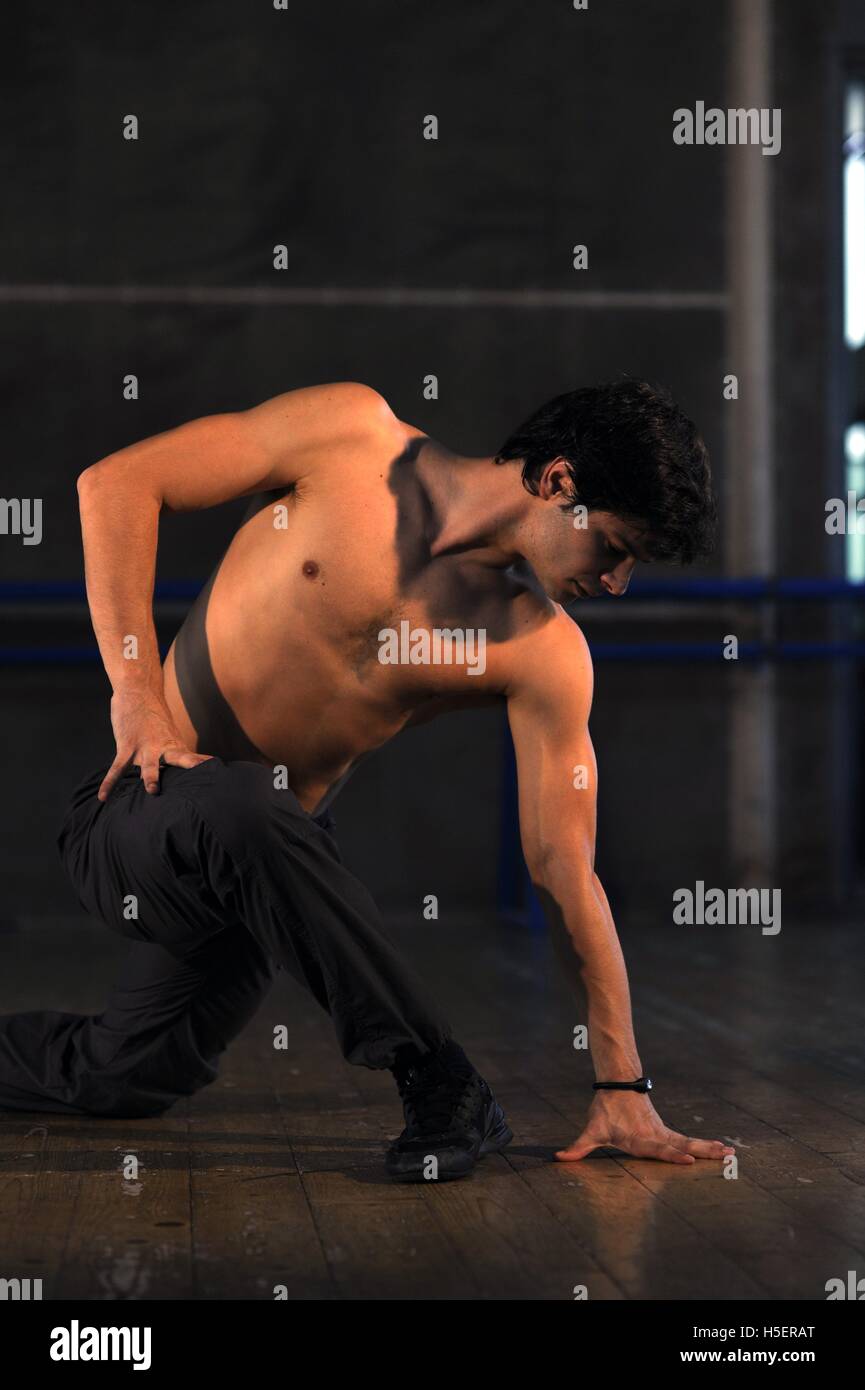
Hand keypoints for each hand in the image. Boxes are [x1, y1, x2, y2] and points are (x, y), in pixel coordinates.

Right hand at [98, 685, 212, 800]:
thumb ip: (172, 752)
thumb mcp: (168, 733)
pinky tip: (102, 797)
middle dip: (188, 768)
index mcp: (175, 745)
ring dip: (151, 776)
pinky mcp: (126, 745)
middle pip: (179, 759)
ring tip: (153, 790)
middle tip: (198, 782)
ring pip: (148, 765)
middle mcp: (163, 747)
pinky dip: (109, 783)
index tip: (219, 773)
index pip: (192, 758)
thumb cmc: (153, 716)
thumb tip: (175, 769)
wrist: (138, 690)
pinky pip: (117, 767)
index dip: (203, 765)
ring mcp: (144, 746)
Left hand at [555, 1089, 735, 1165]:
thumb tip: (558, 1158)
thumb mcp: (591, 1129)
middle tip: (725, 1154)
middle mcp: (656, 1136)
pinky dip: (705, 1144)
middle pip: (683, 1144)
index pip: (660, 1148)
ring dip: (710, 1148)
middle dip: (703, 1151)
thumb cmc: (605, 1110)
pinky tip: (720, 1149)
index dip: (673, 1153)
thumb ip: (578, 1146)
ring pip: (690, 1141)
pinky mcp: (667, 1131)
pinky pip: (688, 1139)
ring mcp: (664, 1133)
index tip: (689, 1158)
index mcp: (641, 1139)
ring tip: (732, 1153)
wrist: (618, 1085)